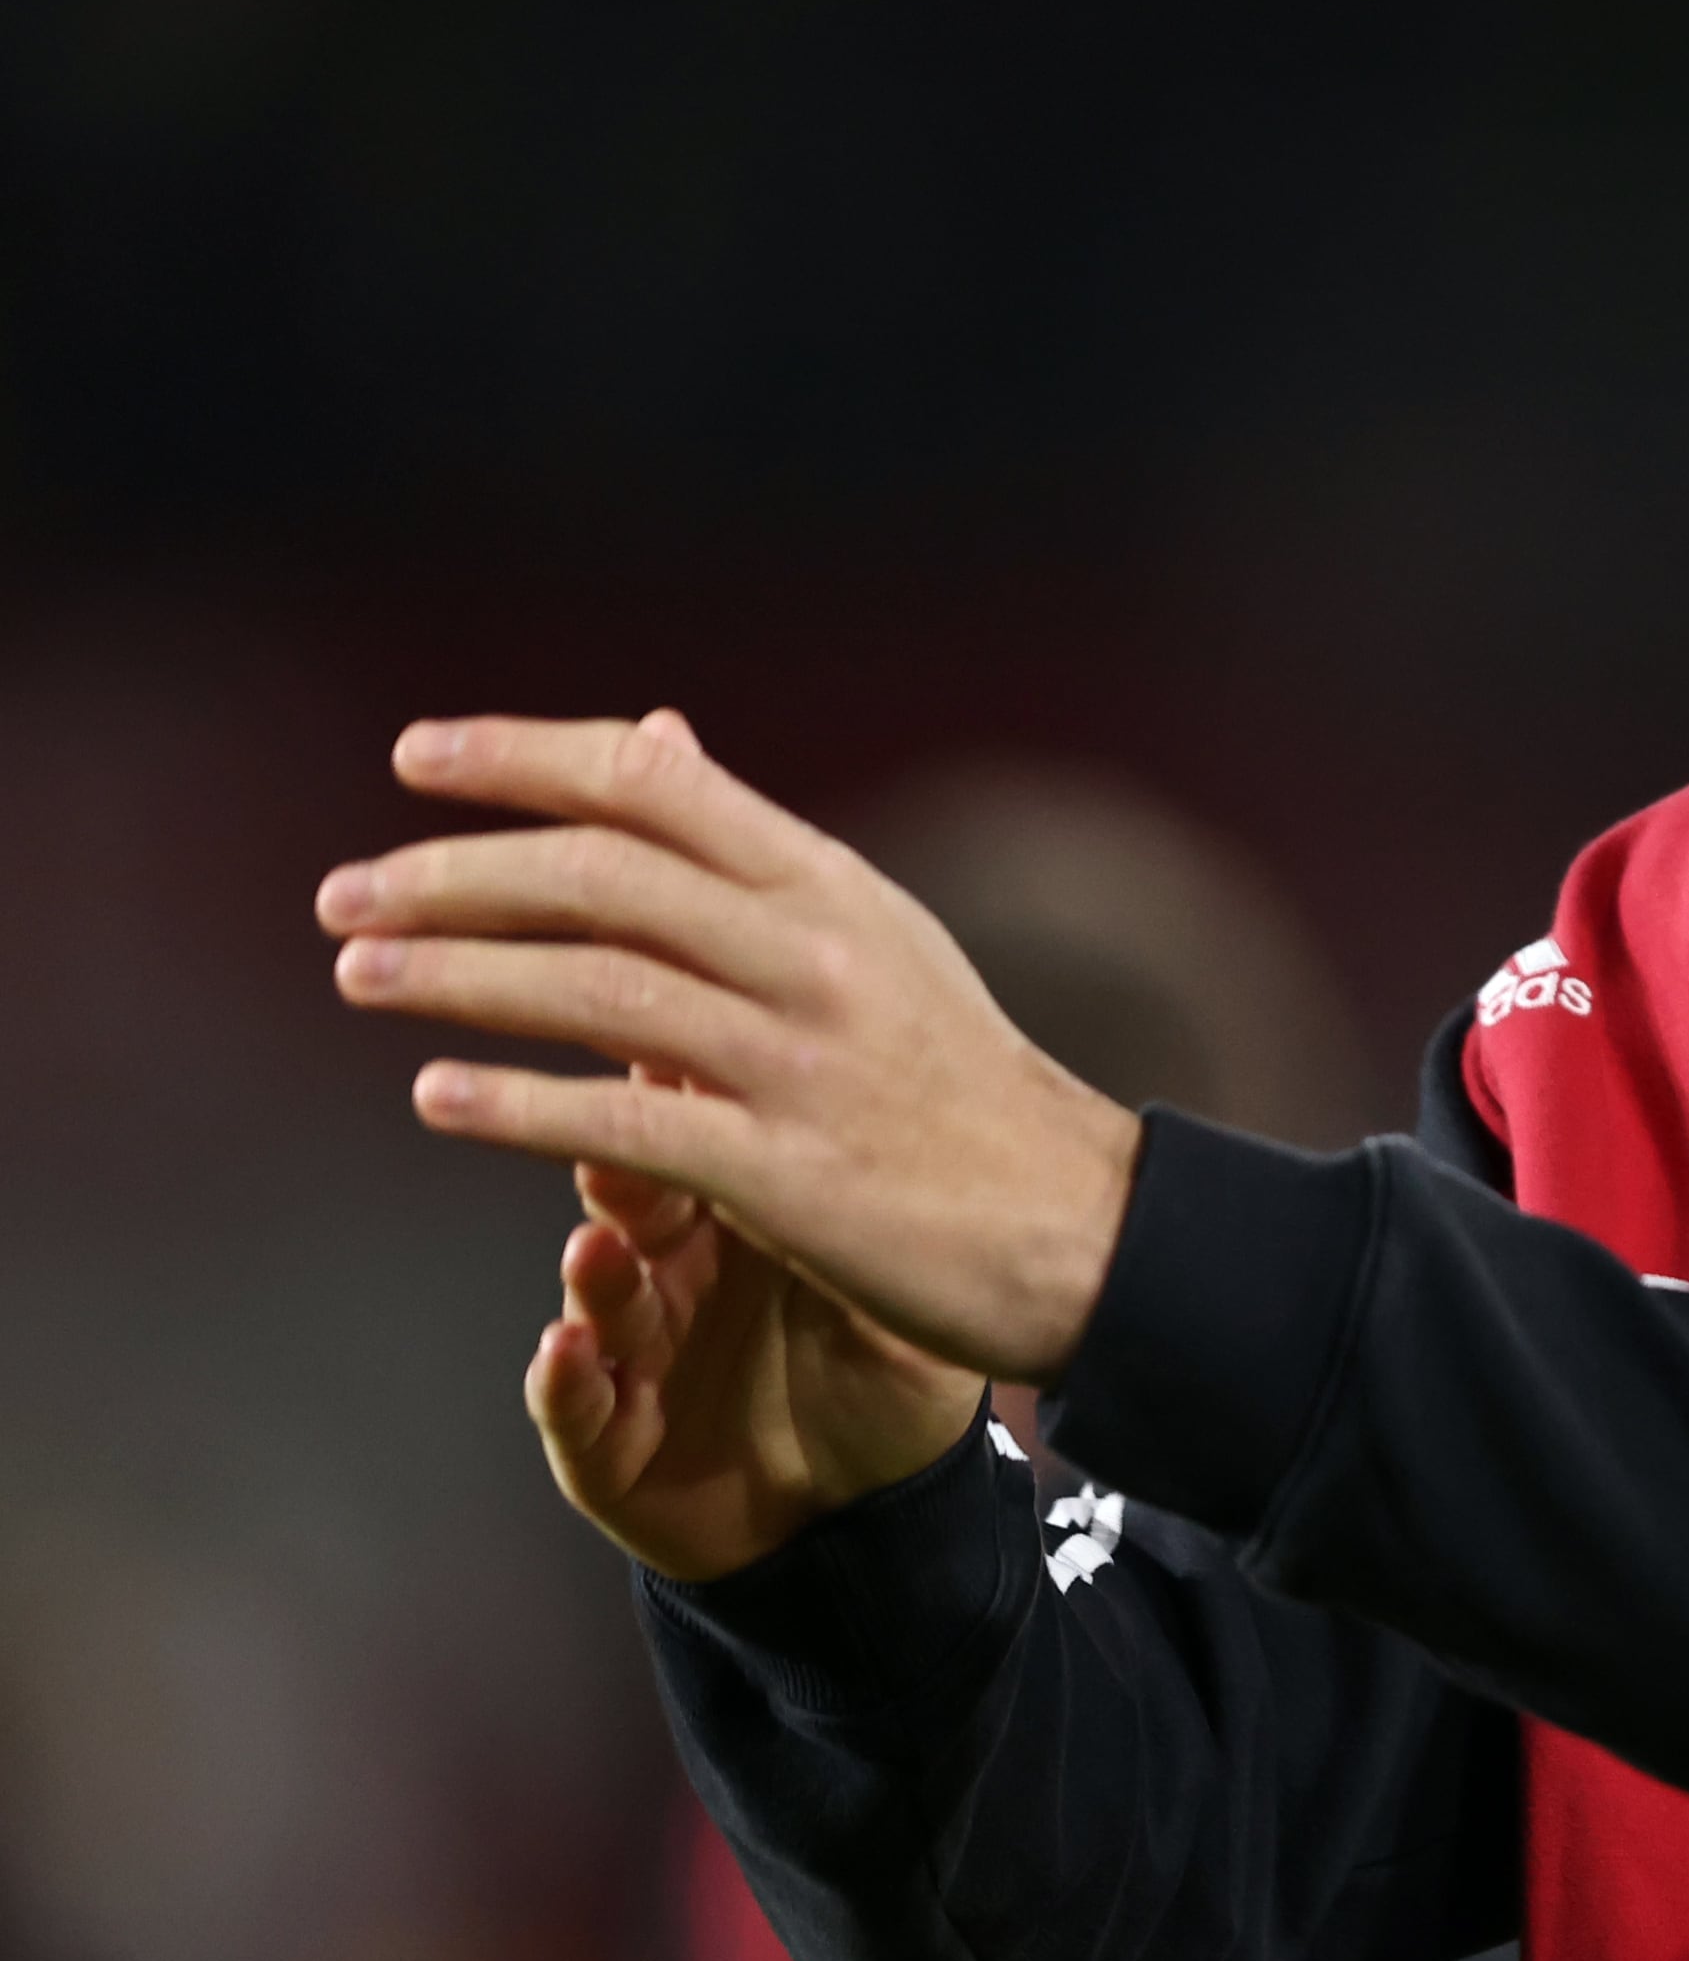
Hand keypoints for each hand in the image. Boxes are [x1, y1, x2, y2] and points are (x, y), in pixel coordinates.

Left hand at [322, 708, 1143, 1381]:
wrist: (1071, 1220)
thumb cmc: (950, 1080)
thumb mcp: (868, 935)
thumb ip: (747, 851)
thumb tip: (654, 739)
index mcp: (828, 885)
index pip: (653, 783)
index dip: (523, 757)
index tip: (414, 758)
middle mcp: (815, 955)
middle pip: (604, 877)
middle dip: (454, 874)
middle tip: (344, 894)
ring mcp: (805, 1063)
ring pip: (601, 990)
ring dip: (457, 976)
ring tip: (356, 974)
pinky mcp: (792, 1174)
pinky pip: (631, 1126)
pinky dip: (520, 1107)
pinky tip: (435, 1098)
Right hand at [531, 1134, 985, 1579]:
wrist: (879, 1519)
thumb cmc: (890, 1385)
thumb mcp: (904, 1291)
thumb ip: (879, 1211)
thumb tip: (903, 1106)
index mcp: (748, 1220)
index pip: (706, 1140)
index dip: (691, 1102)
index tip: (685, 1055)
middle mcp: (676, 1274)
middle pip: (634, 1203)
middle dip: (622, 1175)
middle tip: (618, 1142)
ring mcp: (634, 1354)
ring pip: (596, 1297)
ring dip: (592, 1275)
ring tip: (596, 1249)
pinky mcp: (605, 1444)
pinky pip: (574, 1408)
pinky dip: (564, 1383)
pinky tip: (565, 1353)